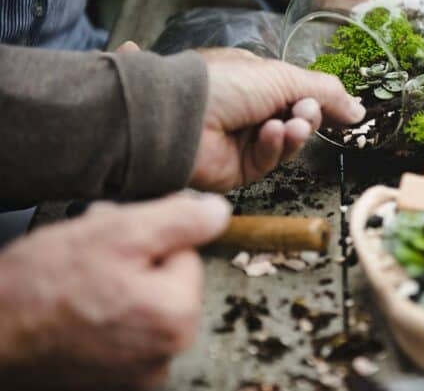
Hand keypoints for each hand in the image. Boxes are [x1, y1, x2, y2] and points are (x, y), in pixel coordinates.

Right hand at [0, 192, 230, 389]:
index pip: (186, 254)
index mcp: (178, 318)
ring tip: (76, 276)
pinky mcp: (109, 380)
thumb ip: (180, 220)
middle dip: (133, 257)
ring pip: (141, 302)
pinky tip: (72, 302)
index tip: (114, 237)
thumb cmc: (40, 288)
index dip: (149, 236)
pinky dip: (103, 311)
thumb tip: (219, 214)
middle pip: (165, 280)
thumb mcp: (119, 233)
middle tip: (91, 251)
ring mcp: (136, 372)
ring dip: (116, 281)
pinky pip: (121, 330)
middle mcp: (165, 354)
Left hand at [192, 48, 365, 190]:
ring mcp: (243, 140)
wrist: (180, 116)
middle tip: (305, 112)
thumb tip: (360, 109)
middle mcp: (249, 109)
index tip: (341, 107)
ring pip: (286, 143)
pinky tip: (269, 134)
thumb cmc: (224, 83)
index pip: (297, 92)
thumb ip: (325, 91)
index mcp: (254, 80)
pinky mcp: (238, 168)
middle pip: (296, 120)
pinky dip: (273, 147)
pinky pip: (268, 160)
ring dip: (294, 133)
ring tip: (292, 125)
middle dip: (307, 115)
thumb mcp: (282, 75)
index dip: (317, 99)